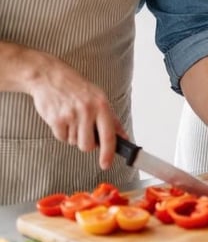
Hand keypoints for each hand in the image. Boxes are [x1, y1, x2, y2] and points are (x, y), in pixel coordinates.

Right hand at [25, 51, 126, 169]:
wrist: (50, 77)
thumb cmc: (77, 89)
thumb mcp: (100, 98)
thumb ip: (112, 120)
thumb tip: (123, 138)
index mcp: (102, 106)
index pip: (108, 135)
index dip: (108, 153)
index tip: (106, 164)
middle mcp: (87, 111)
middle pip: (88, 146)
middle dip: (86, 144)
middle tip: (84, 130)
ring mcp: (70, 115)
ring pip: (74, 142)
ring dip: (74, 135)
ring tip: (72, 118)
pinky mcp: (55, 119)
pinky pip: (62, 138)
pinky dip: (62, 132)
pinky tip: (62, 118)